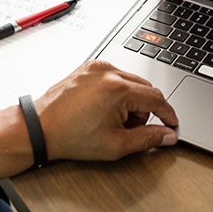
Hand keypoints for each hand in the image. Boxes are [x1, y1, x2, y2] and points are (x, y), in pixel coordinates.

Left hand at [34, 60, 178, 161]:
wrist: (40, 128)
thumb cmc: (70, 136)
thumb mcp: (116, 144)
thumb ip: (148, 138)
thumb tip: (168, 135)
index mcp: (118, 89)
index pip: (157, 98)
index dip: (168, 114)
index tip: (172, 123)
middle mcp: (108, 72)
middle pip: (145, 88)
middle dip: (144, 110)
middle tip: (131, 129)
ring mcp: (96, 67)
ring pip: (130, 81)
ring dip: (130, 100)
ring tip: (112, 120)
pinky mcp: (87, 67)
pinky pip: (114, 76)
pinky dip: (116, 92)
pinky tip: (103, 109)